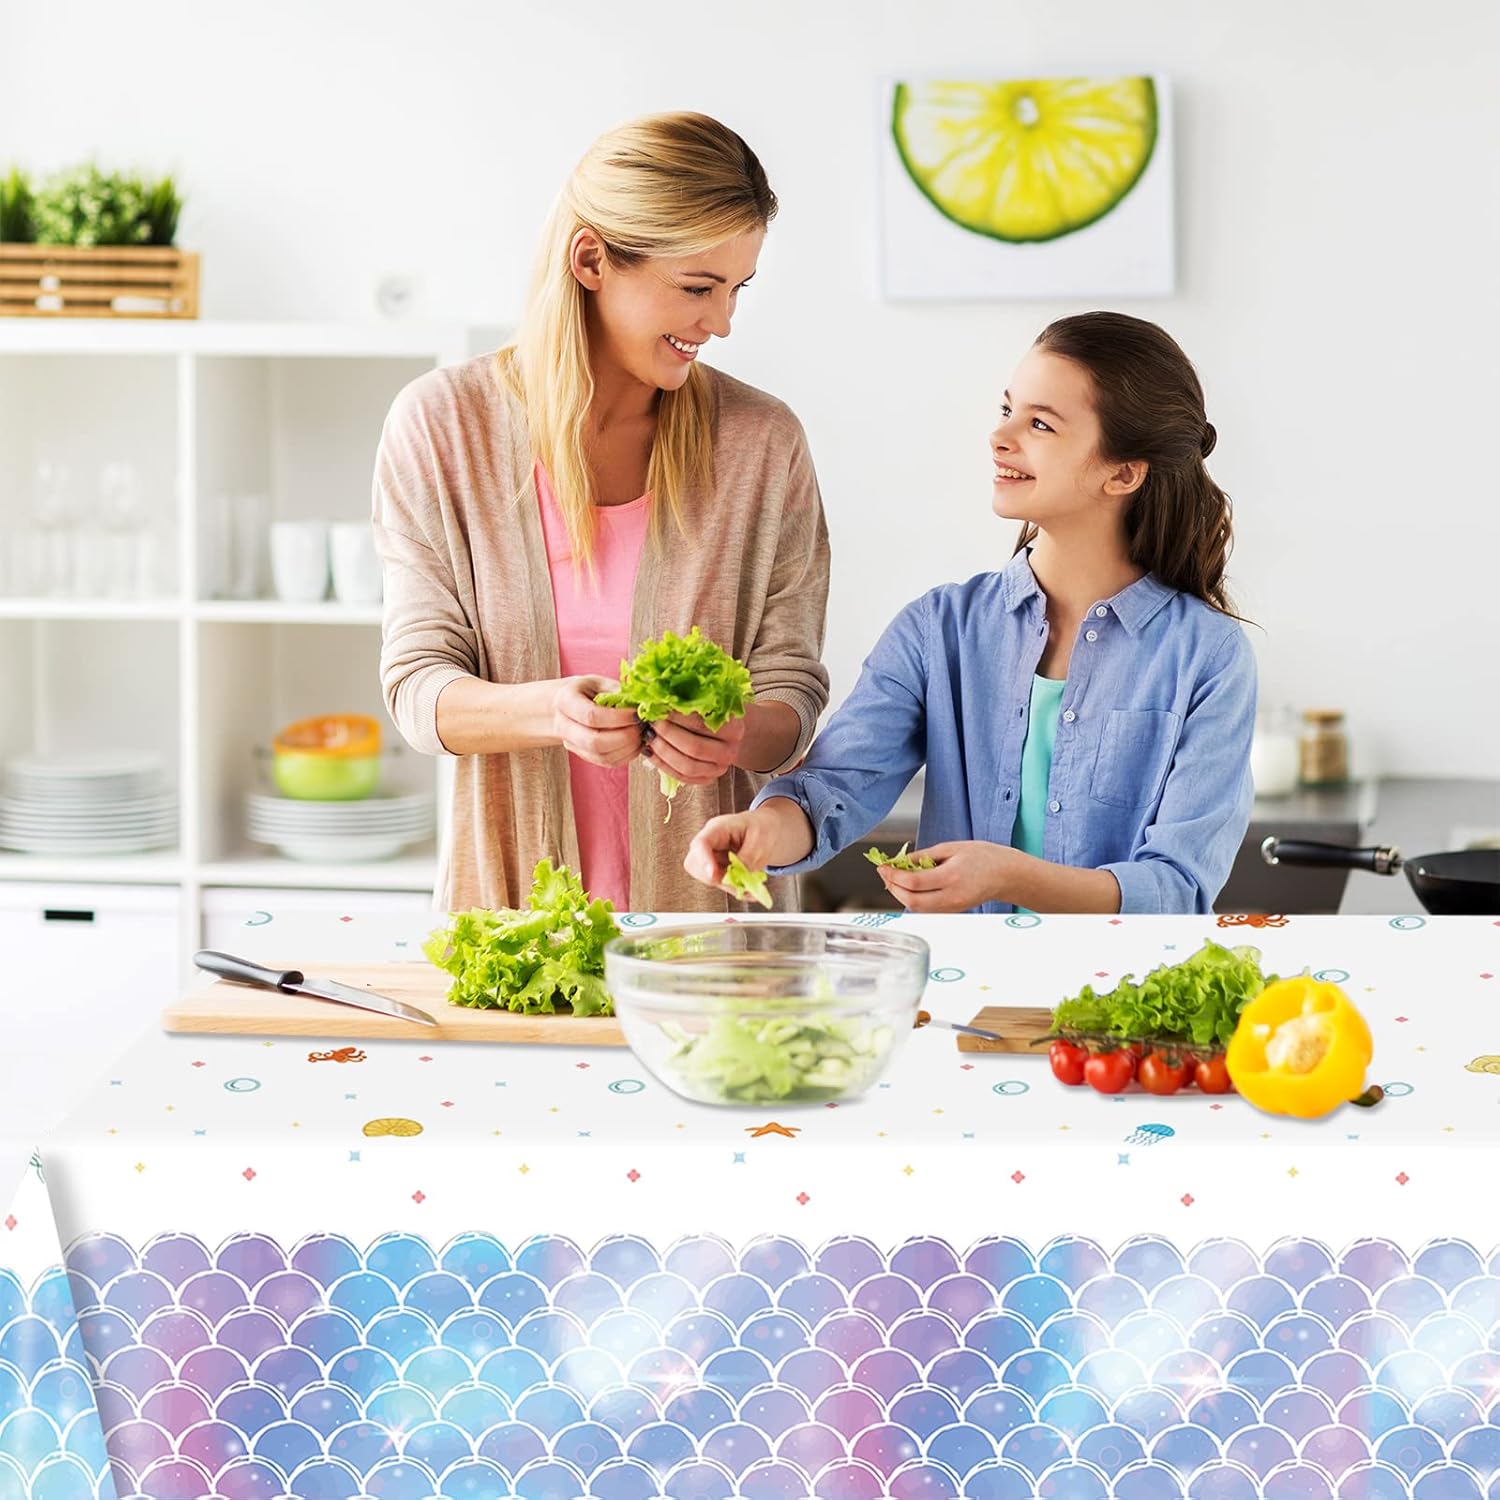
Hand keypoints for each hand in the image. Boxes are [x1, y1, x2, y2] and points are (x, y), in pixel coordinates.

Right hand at [551, 676, 643, 767]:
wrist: (565, 706)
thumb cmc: (585, 691)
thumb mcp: (599, 682)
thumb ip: (617, 692)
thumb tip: (642, 705)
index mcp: (565, 701)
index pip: (591, 716)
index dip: (618, 718)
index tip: (637, 713)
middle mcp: (563, 726)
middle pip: (595, 742)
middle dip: (625, 737)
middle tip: (642, 726)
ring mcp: (572, 744)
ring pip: (602, 756)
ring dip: (628, 748)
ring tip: (642, 734)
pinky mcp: (584, 755)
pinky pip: (607, 762)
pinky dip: (626, 755)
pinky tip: (636, 743)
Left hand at [644, 710, 746, 788]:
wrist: (723, 730)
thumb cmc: (710, 712)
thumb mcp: (706, 702)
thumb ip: (688, 700)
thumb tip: (659, 697)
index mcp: (733, 729)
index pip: (700, 724)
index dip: (676, 717)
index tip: (658, 707)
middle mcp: (729, 751)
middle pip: (694, 748)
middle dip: (668, 735)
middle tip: (652, 723)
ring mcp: (719, 768)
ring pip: (688, 766)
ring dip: (663, 752)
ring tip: (649, 737)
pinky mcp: (707, 779)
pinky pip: (682, 777)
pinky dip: (662, 765)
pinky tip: (649, 752)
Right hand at [684, 800, 812, 890]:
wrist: (769, 830)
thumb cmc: (764, 828)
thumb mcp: (761, 842)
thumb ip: (746, 860)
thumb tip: (735, 878)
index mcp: (719, 828)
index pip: (701, 843)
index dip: (704, 861)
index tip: (714, 876)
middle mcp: (710, 842)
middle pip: (694, 863)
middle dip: (715, 877)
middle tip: (738, 882)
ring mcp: (711, 855)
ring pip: (705, 877)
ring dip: (726, 885)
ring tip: (748, 886)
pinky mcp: (717, 867)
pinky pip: (718, 883)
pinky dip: (733, 888)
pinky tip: (747, 889)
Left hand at [877, 840, 1014, 912]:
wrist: (1005, 875)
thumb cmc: (982, 857)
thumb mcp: (951, 848)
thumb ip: (923, 856)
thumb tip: (899, 862)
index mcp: (952, 877)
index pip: (914, 882)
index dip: (894, 876)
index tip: (883, 866)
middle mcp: (951, 897)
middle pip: (912, 901)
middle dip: (893, 888)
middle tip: (885, 873)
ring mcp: (952, 908)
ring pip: (916, 908)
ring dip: (900, 895)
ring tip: (894, 878)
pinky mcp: (951, 912)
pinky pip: (925, 909)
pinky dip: (911, 899)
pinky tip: (908, 886)